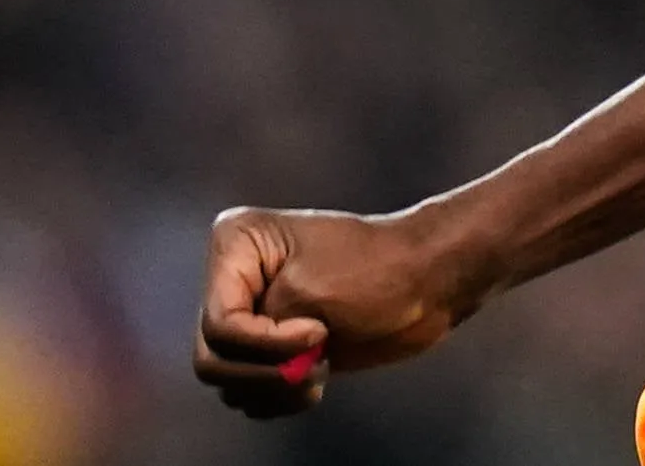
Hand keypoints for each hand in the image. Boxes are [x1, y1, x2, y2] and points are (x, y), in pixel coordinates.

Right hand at [192, 205, 484, 418]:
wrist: (431, 282)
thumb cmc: (378, 272)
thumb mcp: (306, 295)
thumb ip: (258, 334)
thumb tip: (236, 374)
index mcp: (236, 244)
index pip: (219, 323)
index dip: (264, 344)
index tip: (317, 332)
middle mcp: (233, 277)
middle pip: (213, 358)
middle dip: (265, 372)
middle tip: (317, 359)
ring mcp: (252, 313)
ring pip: (229, 381)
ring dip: (275, 388)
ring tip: (320, 368)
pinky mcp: (273, 346)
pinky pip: (250, 393)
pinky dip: (278, 398)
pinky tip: (316, 382)